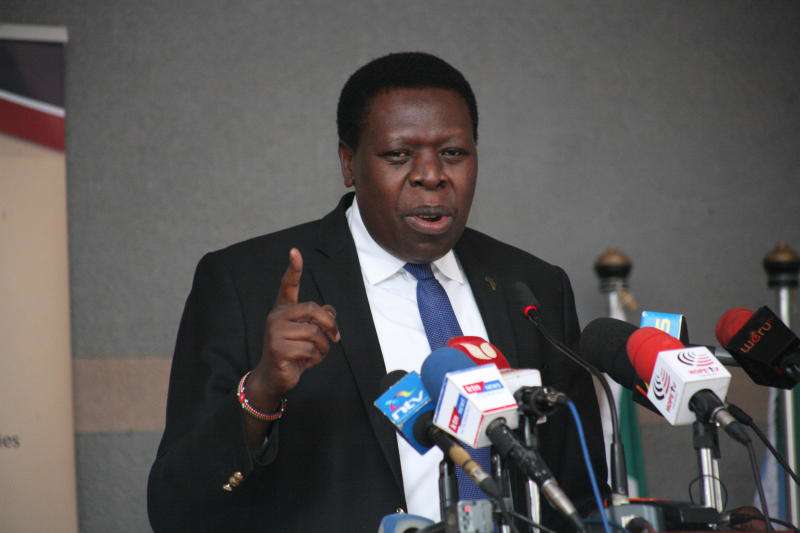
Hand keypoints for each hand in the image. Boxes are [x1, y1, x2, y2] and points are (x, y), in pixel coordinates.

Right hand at [248, 248, 339, 410]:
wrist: (275, 377)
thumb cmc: (293, 352)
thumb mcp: (307, 333)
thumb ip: (319, 319)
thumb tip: (330, 311)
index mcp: (283, 310)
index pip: (288, 286)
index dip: (293, 269)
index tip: (295, 252)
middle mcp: (276, 317)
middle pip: (314, 310)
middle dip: (330, 325)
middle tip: (336, 338)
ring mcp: (275, 332)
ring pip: (314, 333)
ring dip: (323, 347)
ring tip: (315, 354)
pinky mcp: (278, 349)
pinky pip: (310, 349)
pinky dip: (315, 358)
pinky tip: (306, 361)